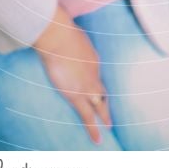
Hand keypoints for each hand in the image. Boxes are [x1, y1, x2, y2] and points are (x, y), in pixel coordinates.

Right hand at [33, 4, 111, 143]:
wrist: (58, 37)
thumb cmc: (60, 30)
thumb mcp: (68, 31)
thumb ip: (68, 34)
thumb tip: (60, 28)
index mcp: (93, 58)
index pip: (96, 74)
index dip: (95, 82)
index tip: (93, 86)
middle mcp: (94, 73)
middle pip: (103, 90)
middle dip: (106, 102)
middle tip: (110, 112)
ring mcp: (87, 86)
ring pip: (99, 106)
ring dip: (104, 117)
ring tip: (108, 128)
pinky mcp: (77, 96)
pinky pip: (87, 116)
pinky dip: (93, 129)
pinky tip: (98, 139)